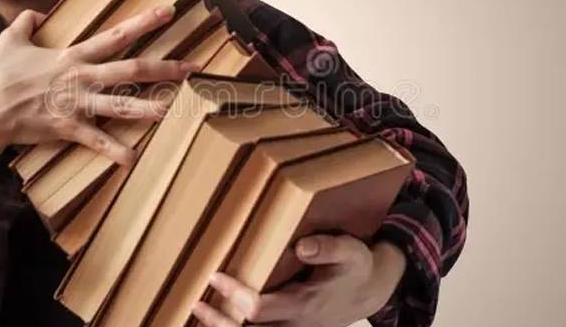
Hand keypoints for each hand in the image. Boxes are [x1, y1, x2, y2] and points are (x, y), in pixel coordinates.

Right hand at [0, 5, 199, 186]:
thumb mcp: (11, 39)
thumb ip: (27, 21)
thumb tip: (38, 13)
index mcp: (73, 56)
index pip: (116, 35)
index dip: (144, 22)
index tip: (169, 12)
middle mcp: (82, 77)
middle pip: (131, 70)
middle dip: (166, 68)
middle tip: (194, 67)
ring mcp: (77, 104)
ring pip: (122, 105)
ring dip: (151, 108)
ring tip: (176, 109)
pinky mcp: (69, 128)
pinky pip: (97, 141)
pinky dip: (115, 151)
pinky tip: (134, 159)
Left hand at [193, 235, 406, 326]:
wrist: (369, 292)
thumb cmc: (356, 268)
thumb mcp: (351, 252)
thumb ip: (328, 248)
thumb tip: (301, 246)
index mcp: (305, 304)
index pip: (260, 308)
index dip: (235, 294)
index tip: (216, 275)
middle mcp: (296, 324)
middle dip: (220, 322)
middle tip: (197, 304)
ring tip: (200, 312)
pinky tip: (218, 318)